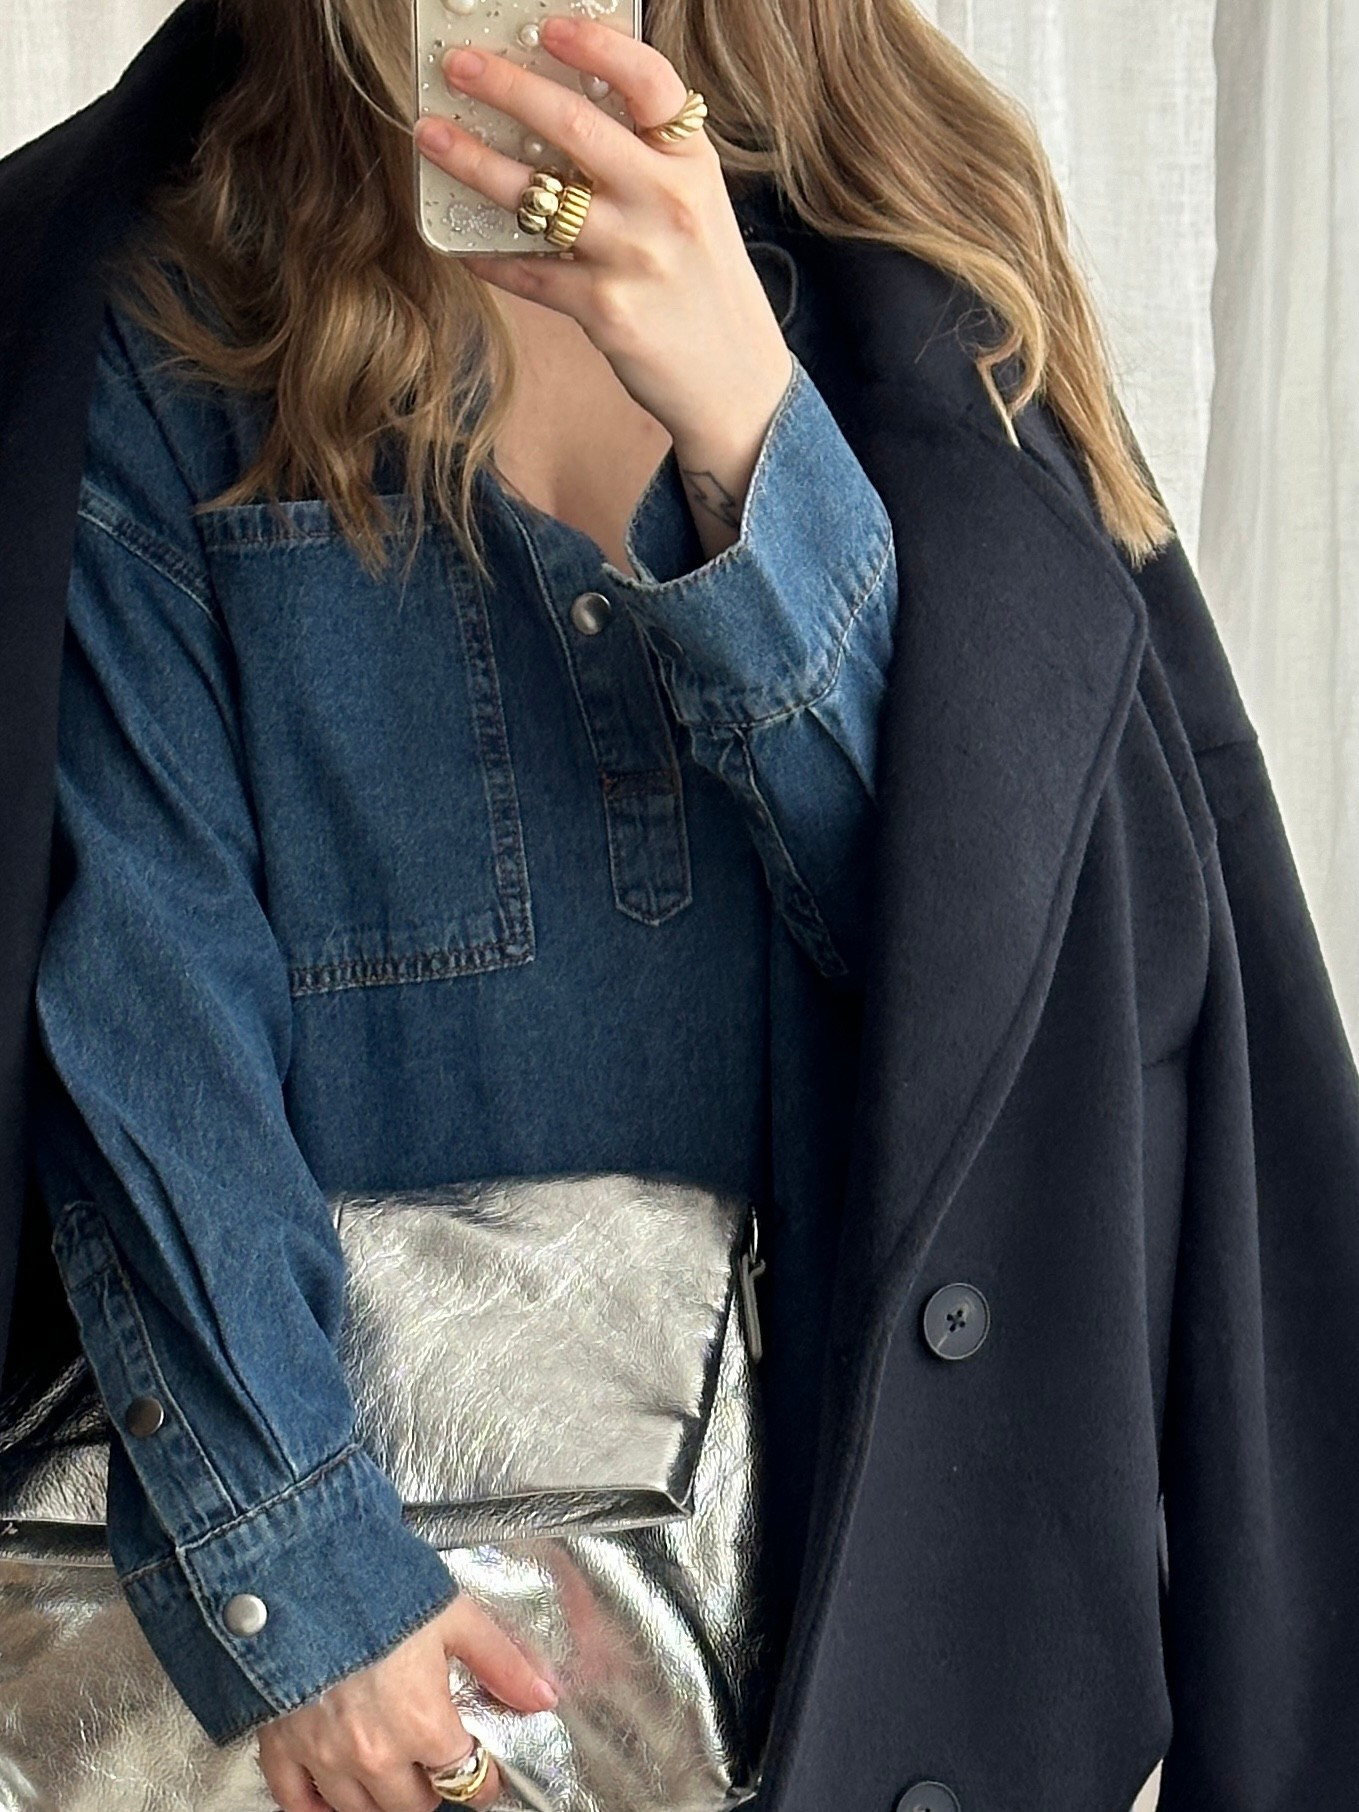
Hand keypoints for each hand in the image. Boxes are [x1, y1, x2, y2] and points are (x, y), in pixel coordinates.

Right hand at [256, 1591, 556, 1811]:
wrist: (301, 1571)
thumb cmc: (377, 1586)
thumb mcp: (455, 1615)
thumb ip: (501, 1662)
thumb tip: (544, 1696)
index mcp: (423, 1723)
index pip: (466, 1777)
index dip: (481, 1775)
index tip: (483, 1771)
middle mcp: (376, 1753)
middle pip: (412, 1805)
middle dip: (430, 1788)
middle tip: (433, 1765)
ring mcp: (325, 1756)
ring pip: (359, 1811)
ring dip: (380, 1798)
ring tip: (391, 1774)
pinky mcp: (280, 1747)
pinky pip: (298, 1802)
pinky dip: (316, 1805)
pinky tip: (331, 1795)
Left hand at [412, 15, 792, 452]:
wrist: (736, 380)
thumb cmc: (703, 284)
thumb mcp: (696, 206)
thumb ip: (646, 159)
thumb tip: (562, 106)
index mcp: (692, 164)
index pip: (648, 82)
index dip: (595, 46)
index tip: (546, 27)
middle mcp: (668, 203)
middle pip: (575, 127)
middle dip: (506, 88)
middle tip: (459, 67)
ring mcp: (636, 258)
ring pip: (537, 197)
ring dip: (474, 163)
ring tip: (432, 138)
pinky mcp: (607, 310)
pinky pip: (530, 271)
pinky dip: (489, 255)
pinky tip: (461, 241)